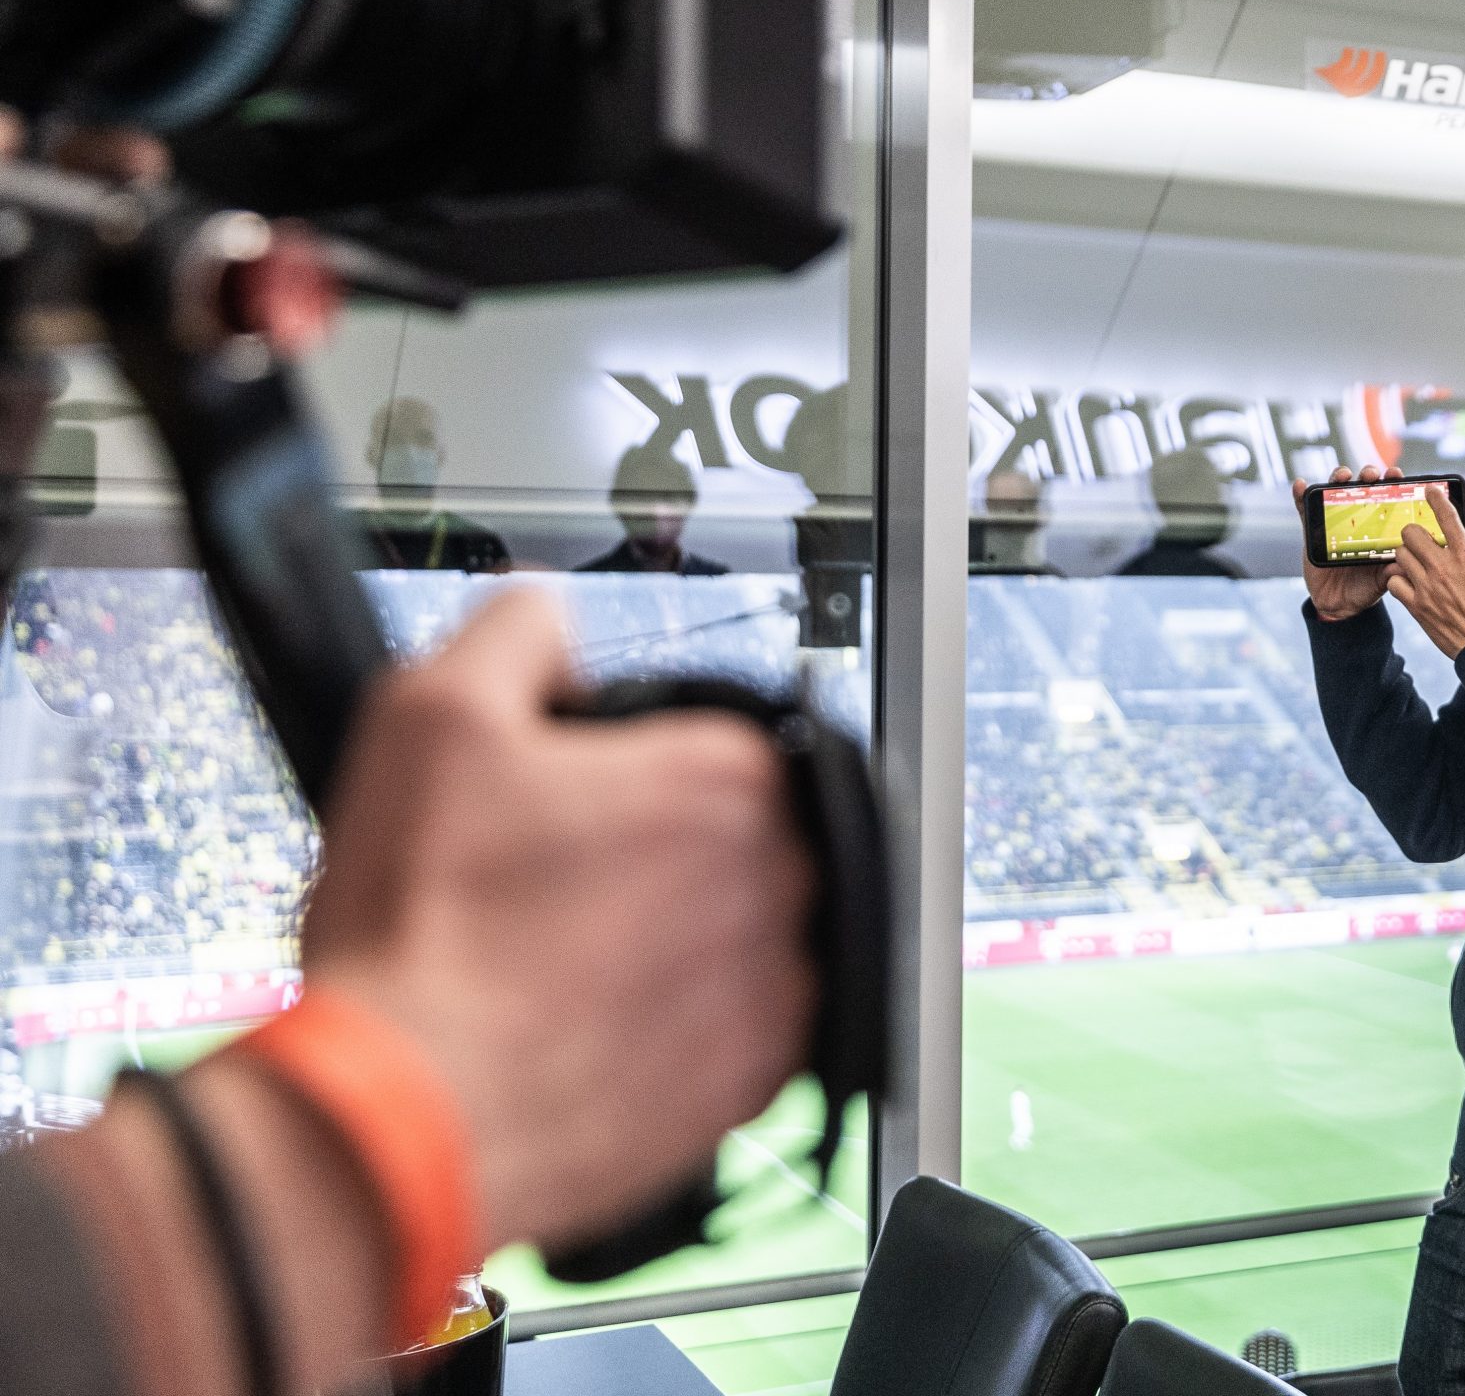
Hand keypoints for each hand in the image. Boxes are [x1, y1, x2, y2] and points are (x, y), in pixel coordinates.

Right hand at [302, 587, 815, 1250]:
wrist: (410, 1117)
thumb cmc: (425, 930)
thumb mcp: (431, 713)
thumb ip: (517, 630)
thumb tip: (551, 620)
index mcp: (729, 779)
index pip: (712, 741)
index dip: (626, 769)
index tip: (569, 808)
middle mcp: (780, 879)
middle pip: (732, 838)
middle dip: (652, 854)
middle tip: (551, 890)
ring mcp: (778, 987)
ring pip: (735, 932)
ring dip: (669, 938)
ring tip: (562, 964)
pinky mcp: (757, 1080)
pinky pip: (735, 1026)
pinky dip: (677, 1022)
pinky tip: (592, 1022)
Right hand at [1296, 464, 1407, 620]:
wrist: (1338, 605)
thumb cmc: (1364, 589)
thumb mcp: (1381, 581)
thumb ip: (1392, 572)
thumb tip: (1401, 564)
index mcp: (1378, 527)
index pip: (1388, 497)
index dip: (1392, 482)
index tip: (1395, 474)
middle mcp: (1358, 519)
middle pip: (1361, 487)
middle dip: (1366, 474)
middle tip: (1369, 475)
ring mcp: (1334, 522)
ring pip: (1334, 492)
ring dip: (1337, 478)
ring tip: (1341, 476)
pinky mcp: (1312, 530)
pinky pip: (1304, 509)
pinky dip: (1300, 495)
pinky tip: (1300, 484)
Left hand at [1386, 485, 1464, 658]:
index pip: (1446, 516)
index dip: (1436, 498)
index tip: (1430, 490)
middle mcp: (1443, 567)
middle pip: (1411, 533)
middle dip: (1415, 532)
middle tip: (1421, 539)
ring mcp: (1427, 587)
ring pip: (1399, 556)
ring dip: (1406, 556)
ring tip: (1415, 562)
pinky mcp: (1417, 607)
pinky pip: (1394, 584)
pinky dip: (1398, 580)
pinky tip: (1408, 583)